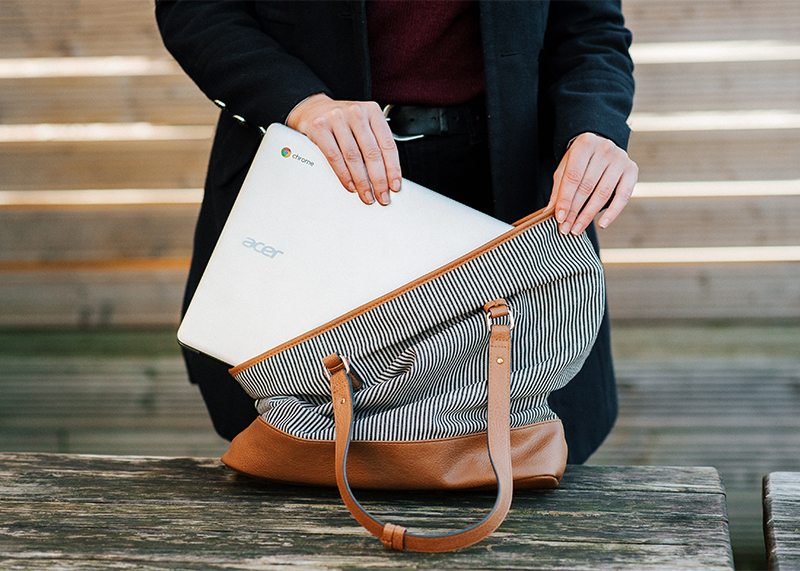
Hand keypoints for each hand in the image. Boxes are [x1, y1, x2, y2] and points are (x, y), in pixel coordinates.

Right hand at [286, 93, 401, 205]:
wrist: (312, 108)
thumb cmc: (343, 122)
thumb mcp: (363, 125)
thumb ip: (375, 143)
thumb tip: (387, 176)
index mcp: (372, 111)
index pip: (388, 144)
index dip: (393, 169)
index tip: (395, 186)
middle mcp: (356, 112)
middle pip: (372, 152)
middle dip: (379, 180)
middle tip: (382, 197)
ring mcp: (337, 118)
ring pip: (354, 156)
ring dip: (362, 181)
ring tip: (366, 195)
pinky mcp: (320, 127)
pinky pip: (334, 156)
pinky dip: (343, 174)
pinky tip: (350, 185)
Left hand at [548, 132, 637, 235]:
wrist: (601, 146)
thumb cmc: (579, 160)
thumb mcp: (565, 168)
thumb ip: (559, 188)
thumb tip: (549, 212)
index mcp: (585, 143)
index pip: (573, 176)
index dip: (565, 199)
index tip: (559, 218)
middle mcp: (605, 148)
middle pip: (587, 186)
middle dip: (574, 210)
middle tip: (565, 228)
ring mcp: (621, 158)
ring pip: (603, 193)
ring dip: (588, 215)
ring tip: (577, 229)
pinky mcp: (632, 169)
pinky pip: (623, 196)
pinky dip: (613, 212)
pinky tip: (602, 224)